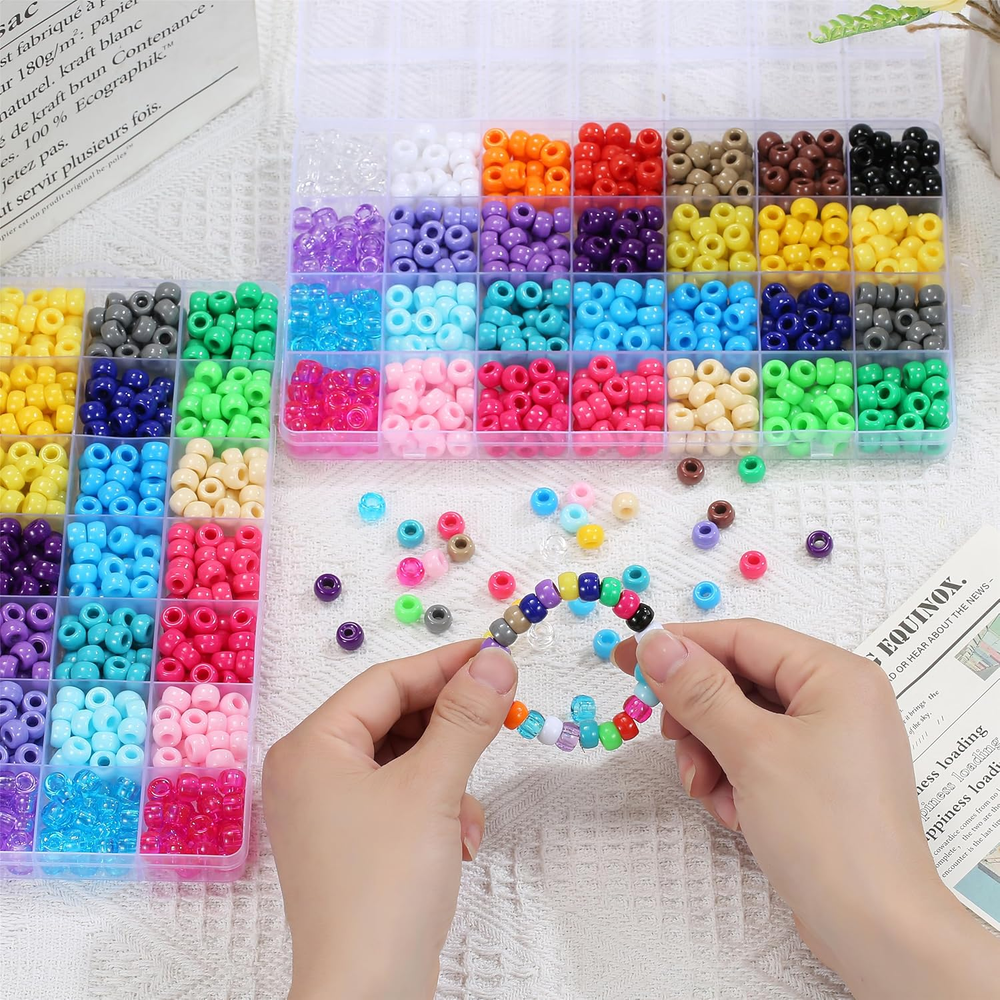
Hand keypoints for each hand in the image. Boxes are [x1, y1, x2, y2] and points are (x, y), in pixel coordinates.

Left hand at [264, 639, 516, 999]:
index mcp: (311, 747)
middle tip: (499, 716)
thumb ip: (465, 716)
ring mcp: (326, 811)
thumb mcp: (433, 788)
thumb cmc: (385, 886)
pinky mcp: (349, 845)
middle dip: (449, 730)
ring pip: (403, 761)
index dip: (444, 664)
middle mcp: (309, 772)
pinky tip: (459, 843)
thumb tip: (495, 659)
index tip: (496, 654)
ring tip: (468, 814)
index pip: (385, 681)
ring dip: (448, 778)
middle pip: (393, 718)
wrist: (367, 995)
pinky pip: (400, 799)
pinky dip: (436, 810)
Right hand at [612, 620, 999, 999]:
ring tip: (710, 793)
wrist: (877, 931)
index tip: (631, 658)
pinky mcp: (818, 781)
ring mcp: (830, 742)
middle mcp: (838, 700)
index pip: (743, 638)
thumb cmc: (830, 834)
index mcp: (836, 675)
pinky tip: (735, 812)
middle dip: (700, 716)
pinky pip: (757, 757)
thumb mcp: (752, 750)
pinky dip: (733, 779)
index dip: (683, 647)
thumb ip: (699, 691)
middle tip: (672, 740)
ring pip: (742, 722)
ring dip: (712, 755)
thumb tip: (657, 644)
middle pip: (740, 680)